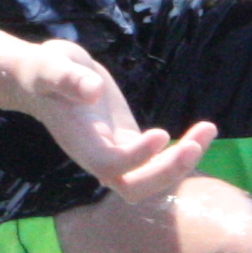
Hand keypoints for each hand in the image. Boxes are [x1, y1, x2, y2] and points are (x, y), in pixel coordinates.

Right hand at [9, 37, 214, 206]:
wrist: (43, 78)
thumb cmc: (43, 70)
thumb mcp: (50, 65)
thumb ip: (68, 78)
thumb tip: (94, 92)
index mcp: (81, 143)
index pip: (111, 165)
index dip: (137, 157)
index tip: (161, 133)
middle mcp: (99, 157)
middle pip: (134, 187)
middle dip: (166, 172)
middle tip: (194, 145)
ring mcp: (117, 153)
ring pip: (152, 178)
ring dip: (182, 162)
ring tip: (208, 129)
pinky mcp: (131, 143)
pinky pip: (161, 158)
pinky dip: (184, 148)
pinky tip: (206, 128)